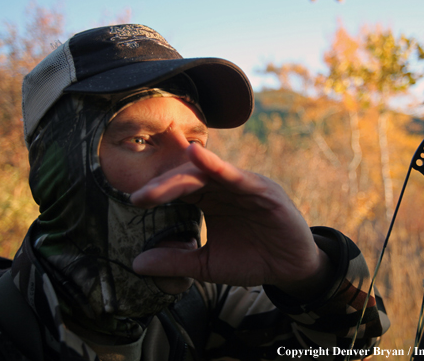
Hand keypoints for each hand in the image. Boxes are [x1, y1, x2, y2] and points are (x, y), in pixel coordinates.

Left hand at [130, 143, 332, 298]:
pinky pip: (237, 176)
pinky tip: (197, 155)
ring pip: (208, 173)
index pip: (178, 188)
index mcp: (210, 200)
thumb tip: (136, 263)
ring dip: (181, 177)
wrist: (291, 269)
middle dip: (162, 186)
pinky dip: (217, 165)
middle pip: (188, 177)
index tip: (132, 200)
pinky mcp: (263, 190)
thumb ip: (176, 261)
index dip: (156, 191)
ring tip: (155, 188)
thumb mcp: (208, 265)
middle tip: (138, 197)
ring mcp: (243, 185)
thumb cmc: (252, 260)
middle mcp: (224, 187)